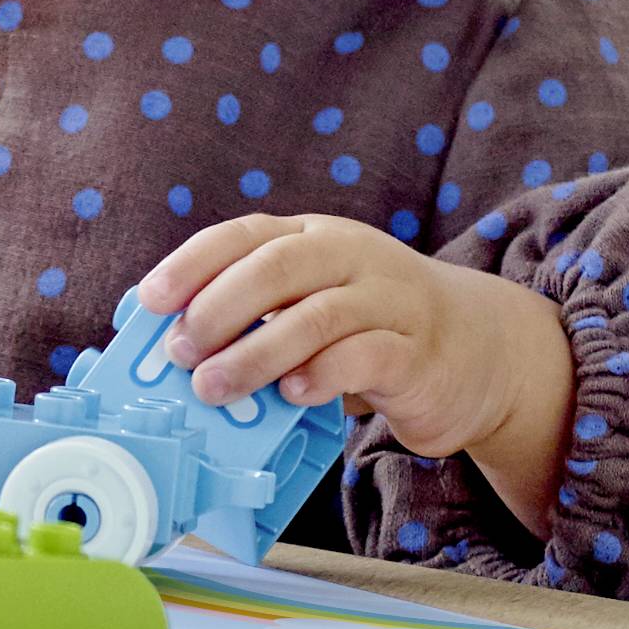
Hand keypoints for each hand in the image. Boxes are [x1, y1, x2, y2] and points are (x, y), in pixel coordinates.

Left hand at [129, 210, 576, 525]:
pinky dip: (320, 375)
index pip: (245, 234)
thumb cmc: (370, 332)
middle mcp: (352, 256)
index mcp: (315, 237)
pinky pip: (363, 356)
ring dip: (255, 354)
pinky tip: (290, 395)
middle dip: (217, 309)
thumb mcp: (311, 309)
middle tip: (180, 352)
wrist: (477, 352)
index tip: (151, 299)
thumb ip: (257, 319)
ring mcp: (390, 300)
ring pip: (316, 315)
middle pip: (277, 266)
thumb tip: (172, 349)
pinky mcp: (416, 352)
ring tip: (213, 387)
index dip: (193, 263)